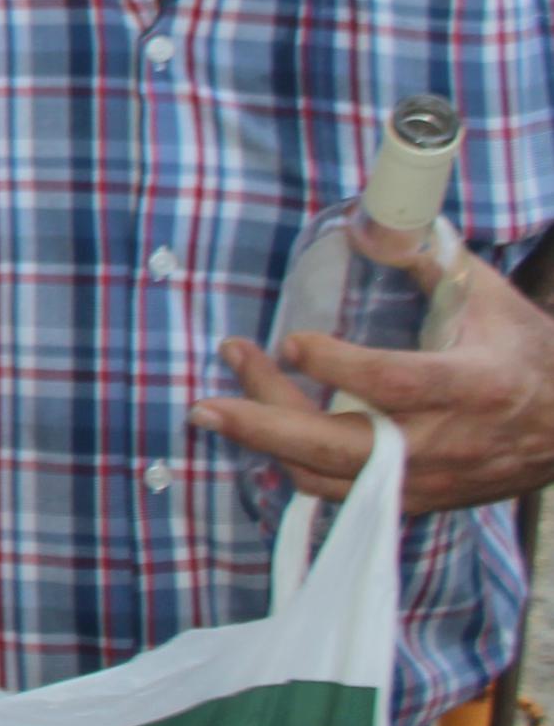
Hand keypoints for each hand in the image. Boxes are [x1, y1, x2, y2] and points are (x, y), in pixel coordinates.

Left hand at [193, 233, 553, 511]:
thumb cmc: (528, 355)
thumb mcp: (491, 301)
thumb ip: (431, 263)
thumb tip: (372, 226)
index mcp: (473, 386)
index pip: (394, 384)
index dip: (338, 366)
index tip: (291, 340)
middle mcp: (446, 443)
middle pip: (341, 446)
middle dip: (265, 424)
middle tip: (205, 403)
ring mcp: (427, 479)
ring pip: (330, 476)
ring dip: (268, 441)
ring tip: (221, 404)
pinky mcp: (415, 500)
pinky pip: (340, 492)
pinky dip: (294, 464)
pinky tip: (262, 431)